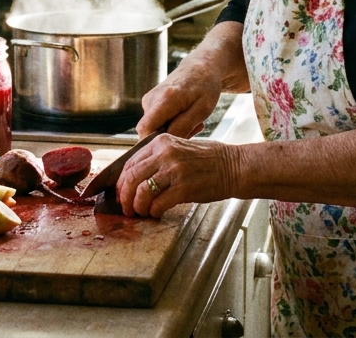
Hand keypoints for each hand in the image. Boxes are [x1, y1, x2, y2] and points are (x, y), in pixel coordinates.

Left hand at [116, 134, 240, 217]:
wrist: (234, 166)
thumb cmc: (207, 160)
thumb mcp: (179, 148)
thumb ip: (157, 158)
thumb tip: (134, 178)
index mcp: (161, 142)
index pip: (130, 163)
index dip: (121, 182)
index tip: (121, 193)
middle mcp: (165, 153)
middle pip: (131, 178)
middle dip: (124, 197)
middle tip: (126, 208)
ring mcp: (174, 170)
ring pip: (141, 192)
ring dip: (138, 207)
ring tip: (142, 212)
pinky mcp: (183, 187)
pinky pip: (158, 204)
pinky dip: (154, 212)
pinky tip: (157, 213)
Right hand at [136, 58, 220, 138]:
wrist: (200, 67)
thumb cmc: (205, 87)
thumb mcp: (202, 110)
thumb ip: (183, 127)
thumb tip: (164, 144)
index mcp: (165, 99)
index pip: (145, 128)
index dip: (153, 143)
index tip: (174, 145)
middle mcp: (151, 99)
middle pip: (150, 132)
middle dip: (169, 137)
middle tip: (194, 129)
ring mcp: (148, 101)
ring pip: (154, 128)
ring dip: (172, 131)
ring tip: (192, 121)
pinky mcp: (149, 103)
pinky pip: (156, 122)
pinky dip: (170, 124)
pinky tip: (184, 117)